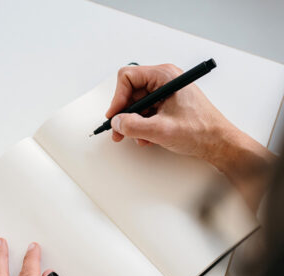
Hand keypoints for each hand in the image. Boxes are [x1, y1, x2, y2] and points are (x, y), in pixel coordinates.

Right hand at [107, 64, 275, 210]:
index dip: (118, 98)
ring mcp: (166, 94)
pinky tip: (149, 138)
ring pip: (138, 105)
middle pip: (131, 92)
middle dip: (124, 114)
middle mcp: (165, 81)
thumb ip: (134, 126)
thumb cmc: (200, 131)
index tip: (115, 116)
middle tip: (119, 131)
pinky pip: (147, 113)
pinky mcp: (168, 106)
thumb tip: (117, 123)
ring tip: (139, 137)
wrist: (218, 143)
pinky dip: (143, 126)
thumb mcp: (161, 130)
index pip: (128, 78)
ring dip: (134, 123)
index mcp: (165, 76)